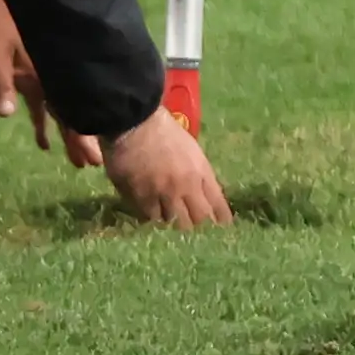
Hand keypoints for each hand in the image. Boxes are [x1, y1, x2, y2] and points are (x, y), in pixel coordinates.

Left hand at [0, 0, 101, 166]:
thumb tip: (5, 113)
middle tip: (94, 165)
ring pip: (61, 111)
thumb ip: (0, 80)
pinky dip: (43, 122)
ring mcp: (43, 75)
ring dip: (67, 134)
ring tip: (78, 162)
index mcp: (48, 69)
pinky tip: (44, 143)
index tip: (97, 153)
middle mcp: (52, 75)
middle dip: (83, 138)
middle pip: (73, 112)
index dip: (84, 130)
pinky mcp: (29, 75)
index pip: (72, 105)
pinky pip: (41, 104)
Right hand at [101, 108, 232, 227]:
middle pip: (198, 221)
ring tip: (168, 229)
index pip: (218, 206)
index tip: (221, 231)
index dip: (221, 222)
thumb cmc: (161, 129)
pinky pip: (150, 218)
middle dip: (197, 228)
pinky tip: (148, 215)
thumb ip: (197, 173)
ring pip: (174, 224)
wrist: (133, 120)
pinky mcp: (142, 198)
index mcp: (201, 172)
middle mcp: (187, 186)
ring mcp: (165, 193)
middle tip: (192, 234)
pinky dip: (150, 218)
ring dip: (172, 224)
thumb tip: (199, 196)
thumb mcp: (190, 149)